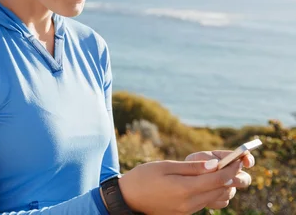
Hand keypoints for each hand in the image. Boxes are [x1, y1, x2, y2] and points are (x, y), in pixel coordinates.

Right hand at [118, 158, 243, 214]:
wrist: (128, 198)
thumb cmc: (143, 177)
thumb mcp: (165, 166)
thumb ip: (191, 167)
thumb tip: (215, 164)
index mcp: (184, 189)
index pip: (218, 179)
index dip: (231, 167)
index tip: (238, 157)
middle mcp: (189, 203)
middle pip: (221, 190)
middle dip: (232, 176)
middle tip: (237, 162)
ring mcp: (188, 210)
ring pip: (217, 198)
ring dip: (225, 185)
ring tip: (224, 171)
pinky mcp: (185, 213)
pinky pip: (207, 203)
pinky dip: (214, 192)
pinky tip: (209, 182)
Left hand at [185, 150, 253, 208]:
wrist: (181, 181)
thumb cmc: (188, 166)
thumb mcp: (195, 159)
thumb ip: (206, 159)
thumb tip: (217, 163)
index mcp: (225, 159)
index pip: (243, 157)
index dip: (248, 159)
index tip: (247, 161)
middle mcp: (229, 173)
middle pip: (244, 178)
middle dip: (237, 180)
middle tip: (227, 181)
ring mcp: (227, 187)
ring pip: (232, 191)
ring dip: (220, 190)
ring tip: (203, 186)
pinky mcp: (221, 199)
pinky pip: (223, 201)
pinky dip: (213, 199)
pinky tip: (202, 195)